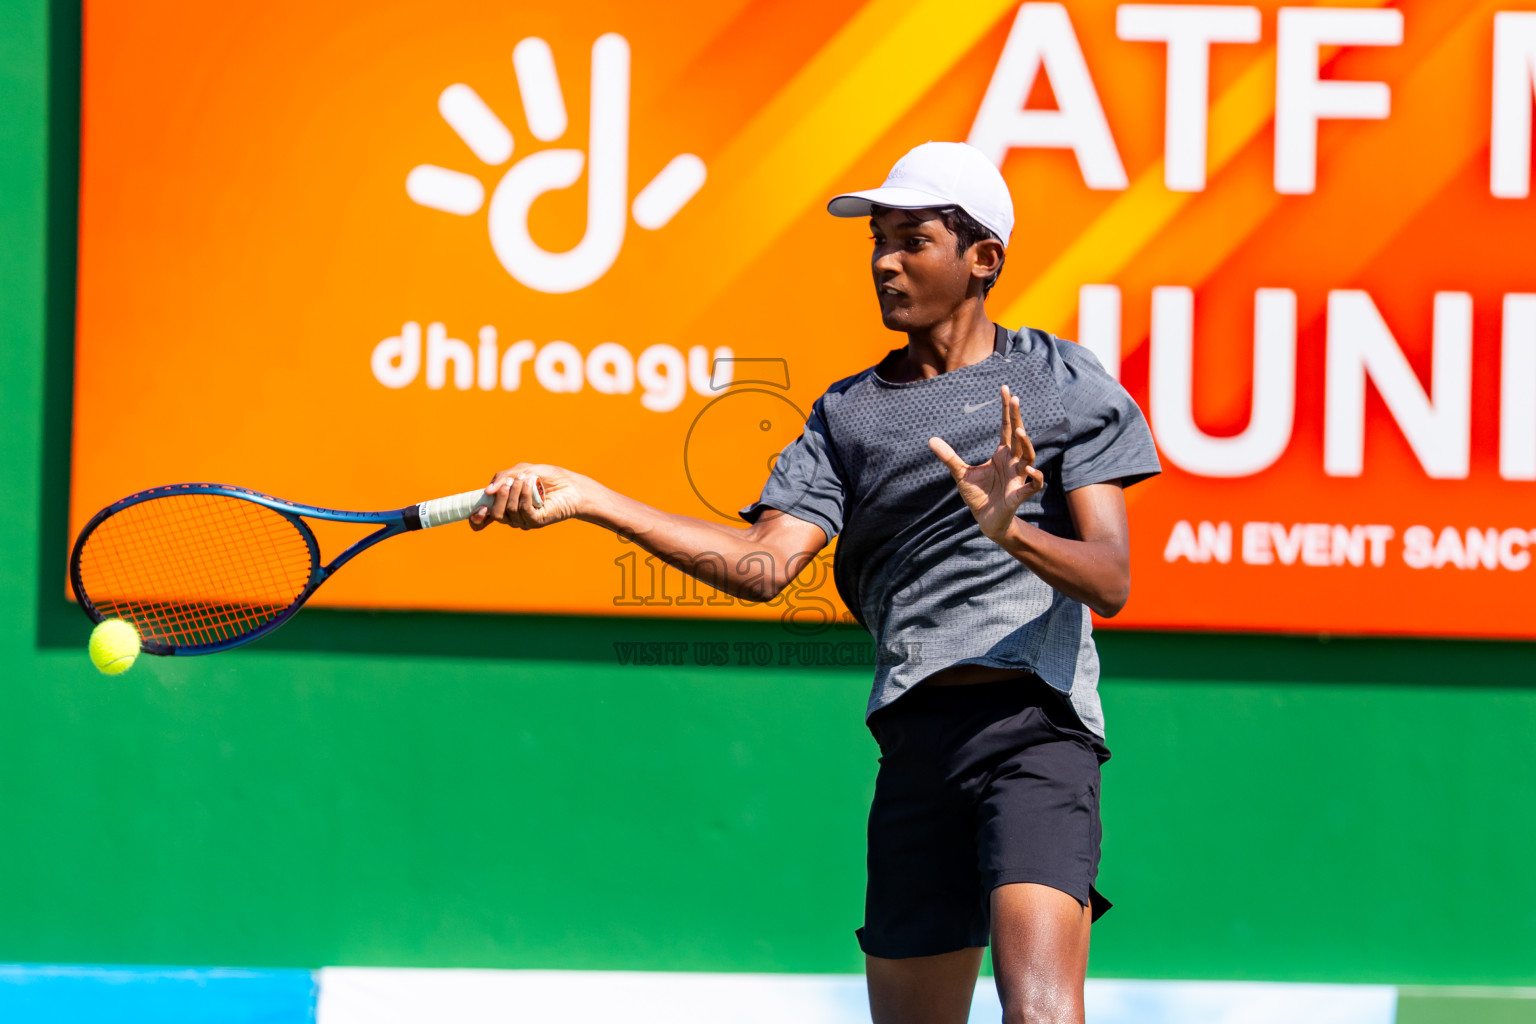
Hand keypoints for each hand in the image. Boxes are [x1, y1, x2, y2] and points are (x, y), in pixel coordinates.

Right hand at [468, 462, 587, 530]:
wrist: (571, 484)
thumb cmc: (547, 478)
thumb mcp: (520, 471)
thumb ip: (502, 478)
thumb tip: (487, 492)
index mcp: (504, 505)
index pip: (483, 520)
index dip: (477, 518)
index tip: (480, 508)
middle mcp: (512, 516)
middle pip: (494, 514)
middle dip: (500, 495)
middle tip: (511, 480)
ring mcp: (524, 520)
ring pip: (508, 511)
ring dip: (515, 490)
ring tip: (526, 478)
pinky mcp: (537, 521)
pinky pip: (523, 510)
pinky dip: (525, 494)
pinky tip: (532, 483)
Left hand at [928, 384, 1044, 541]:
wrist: (986, 520)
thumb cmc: (978, 495)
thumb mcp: (960, 473)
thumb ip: (949, 457)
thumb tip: (931, 440)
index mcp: (1002, 454)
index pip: (1006, 427)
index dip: (1007, 410)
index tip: (1005, 389)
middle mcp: (1013, 462)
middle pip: (1019, 436)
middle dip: (1017, 418)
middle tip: (1015, 399)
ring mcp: (1018, 478)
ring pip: (1028, 457)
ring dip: (1026, 445)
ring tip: (1019, 432)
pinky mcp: (1019, 495)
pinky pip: (1032, 485)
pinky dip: (1035, 477)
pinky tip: (1030, 469)